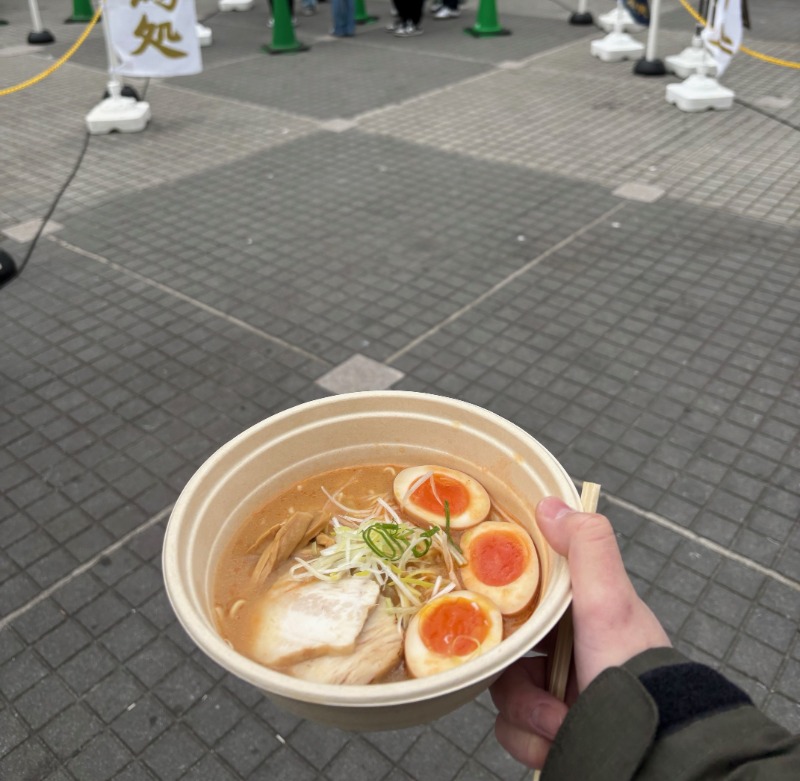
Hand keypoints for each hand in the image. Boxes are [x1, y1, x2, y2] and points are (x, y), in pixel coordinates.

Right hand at [490, 497, 670, 768]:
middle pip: (506, 657)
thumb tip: (549, 502)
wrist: (648, 749)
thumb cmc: (631, 670)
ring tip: (560, 723)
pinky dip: (530, 740)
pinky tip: (558, 740)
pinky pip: (513, 732)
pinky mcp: (550, 733)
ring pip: (504, 697)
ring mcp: (557, 697)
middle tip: (542, 692)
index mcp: (576, 619)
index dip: (504, 616)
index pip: (522, 607)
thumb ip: (586, 547)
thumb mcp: (609, 600)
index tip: (497, 626)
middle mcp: (565, 657)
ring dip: (526, 715)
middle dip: (518, 682)